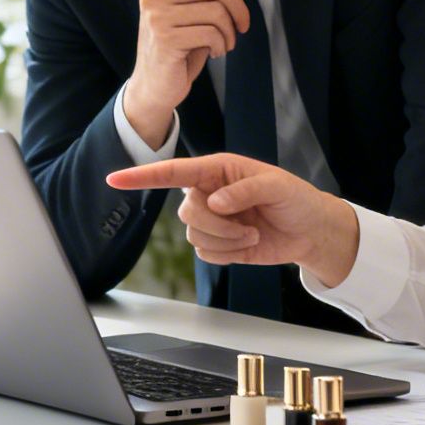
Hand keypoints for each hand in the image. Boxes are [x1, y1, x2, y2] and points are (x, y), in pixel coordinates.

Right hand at [107, 154, 360, 286]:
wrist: (309, 231)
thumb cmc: (295, 199)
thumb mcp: (276, 185)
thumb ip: (244, 189)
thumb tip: (216, 202)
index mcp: (217, 170)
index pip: (174, 171)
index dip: (143, 175)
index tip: (115, 178)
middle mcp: (207, 194)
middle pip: (186, 212)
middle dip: (216, 225)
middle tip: (247, 226)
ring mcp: (211, 221)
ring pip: (194, 236)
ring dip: (226, 240)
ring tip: (252, 233)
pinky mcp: (218, 244)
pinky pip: (206, 254)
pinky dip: (228, 254)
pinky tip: (247, 245)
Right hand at [123, 0, 252, 148]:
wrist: (154, 86)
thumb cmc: (177, 47)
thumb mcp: (187, 13)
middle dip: (238, 6)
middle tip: (242, 25)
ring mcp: (157, 18)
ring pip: (217, 11)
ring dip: (230, 31)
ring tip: (225, 43)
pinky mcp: (166, 40)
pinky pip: (212, 33)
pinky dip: (222, 45)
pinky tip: (215, 52)